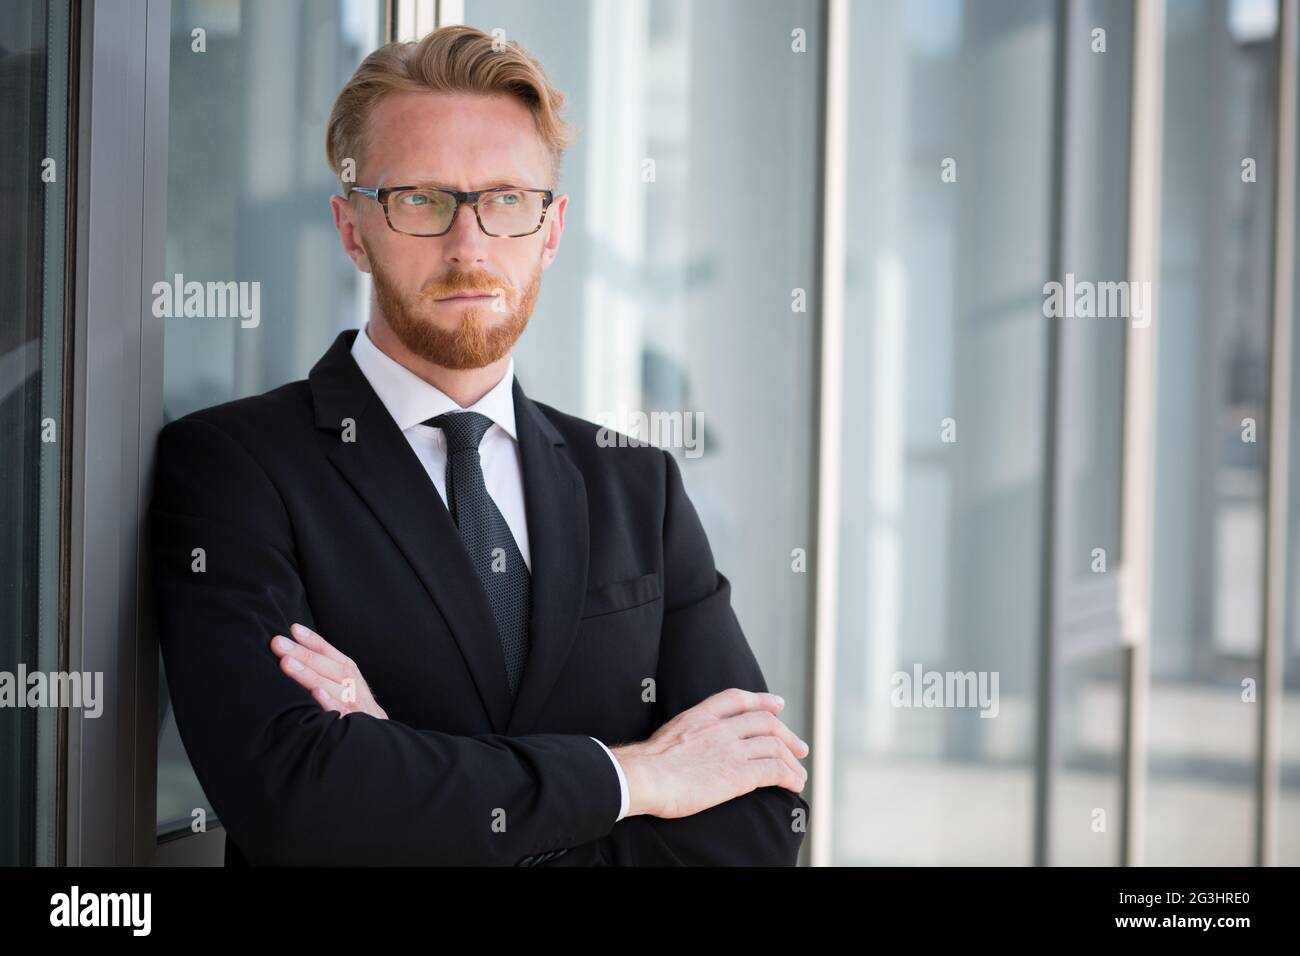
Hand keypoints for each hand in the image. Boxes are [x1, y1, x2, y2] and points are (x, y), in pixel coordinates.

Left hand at [270, 623, 388, 720]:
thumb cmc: (356, 717)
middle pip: (331, 668)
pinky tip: (316, 693)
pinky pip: (340, 714)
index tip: (293, 629)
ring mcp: (355, 709)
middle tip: (278, 643)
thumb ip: (329, 677)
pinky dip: (329, 703)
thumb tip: (297, 659)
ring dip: (310, 674)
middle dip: (304, 654)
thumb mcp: (349, 694)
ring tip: (286, 663)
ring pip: (333, 688)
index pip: (334, 656)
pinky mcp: (353, 729)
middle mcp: (356, 690)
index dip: (315, 642)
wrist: (382, 748)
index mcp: (353, 679)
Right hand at [611, 688, 807, 819]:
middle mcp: (720, 728)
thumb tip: (689, 746)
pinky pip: (775, 770)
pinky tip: (794, 785)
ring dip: (792, 760)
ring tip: (799, 773)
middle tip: (799, 747)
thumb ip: (688, 734)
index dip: (762, 700)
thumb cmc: (647, 765)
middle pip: (765, 722)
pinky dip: (790, 776)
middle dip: (787, 734)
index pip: (738, 699)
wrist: (644, 776)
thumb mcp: (669, 734)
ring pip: (775, 746)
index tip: (778, 705)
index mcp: (701, 716)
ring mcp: (731, 749)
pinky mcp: (739, 774)